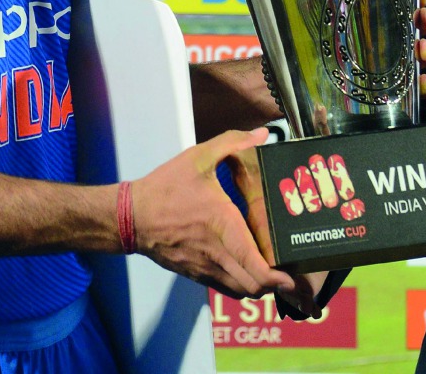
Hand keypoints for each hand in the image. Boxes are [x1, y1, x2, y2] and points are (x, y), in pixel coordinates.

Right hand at [131, 129, 316, 313]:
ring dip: (260, 287)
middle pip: (255, 287)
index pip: (256, 266)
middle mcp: (218, 252)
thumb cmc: (166, 188)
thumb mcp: (198, 157)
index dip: (278, 278)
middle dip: (276, 285)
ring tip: (273, 272)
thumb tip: (262, 134)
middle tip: (290, 271)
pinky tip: (246, 269)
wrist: (132, 216)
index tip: (293, 276)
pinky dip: (241, 286)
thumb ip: (232, 143)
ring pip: (241, 291)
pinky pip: (225, 288)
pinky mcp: (195, 273)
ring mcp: (205, 267)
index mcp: (223, 225)